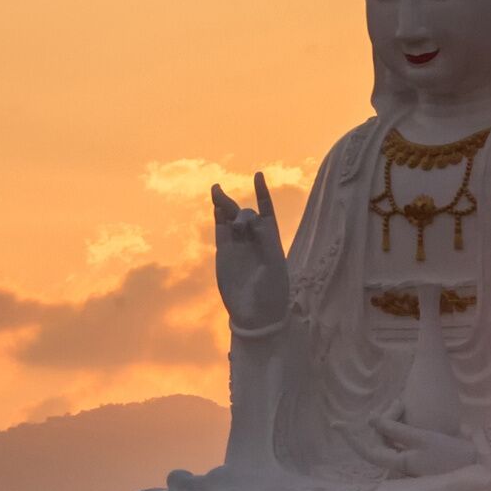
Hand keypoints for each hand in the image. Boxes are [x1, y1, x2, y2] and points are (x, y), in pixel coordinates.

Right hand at [211, 172, 292, 334]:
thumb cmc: (272, 292)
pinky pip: (220, 230)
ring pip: (230, 218)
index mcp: (271, 241)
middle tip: (241, 226)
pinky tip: (215, 206)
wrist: (256, 314)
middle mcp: (254, 240)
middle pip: (246, 214)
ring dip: (225, 204)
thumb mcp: (275, 265)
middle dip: (242, 213)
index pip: (267, 212)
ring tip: (216, 189)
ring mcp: (237, 246)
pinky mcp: (223, 253)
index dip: (262, 194)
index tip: (258, 175)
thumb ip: (266, 240)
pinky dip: (218, 217)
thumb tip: (253, 217)